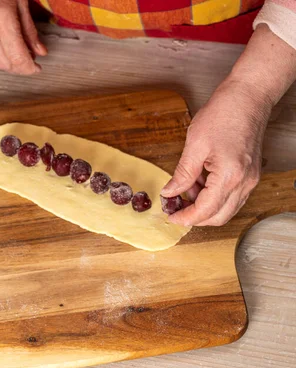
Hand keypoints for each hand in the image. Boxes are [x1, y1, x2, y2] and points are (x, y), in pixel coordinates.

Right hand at [0, 0, 46, 74]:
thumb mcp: (20, 2)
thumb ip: (30, 30)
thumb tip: (40, 52)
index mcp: (0, 19)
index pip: (17, 58)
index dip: (29, 67)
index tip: (37, 68)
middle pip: (6, 65)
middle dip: (20, 68)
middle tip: (31, 61)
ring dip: (8, 66)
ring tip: (18, 56)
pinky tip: (4, 52)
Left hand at [160, 79, 271, 225]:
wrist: (248, 97)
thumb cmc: (224, 114)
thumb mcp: (195, 145)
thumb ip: (182, 174)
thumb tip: (170, 192)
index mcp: (230, 176)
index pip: (205, 211)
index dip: (186, 218)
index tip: (171, 217)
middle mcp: (244, 182)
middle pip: (219, 217)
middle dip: (195, 218)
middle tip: (175, 209)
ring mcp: (250, 179)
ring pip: (226, 208)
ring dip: (204, 206)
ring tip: (185, 189)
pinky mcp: (250, 174)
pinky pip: (232, 195)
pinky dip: (214, 196)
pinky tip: (198, 182)